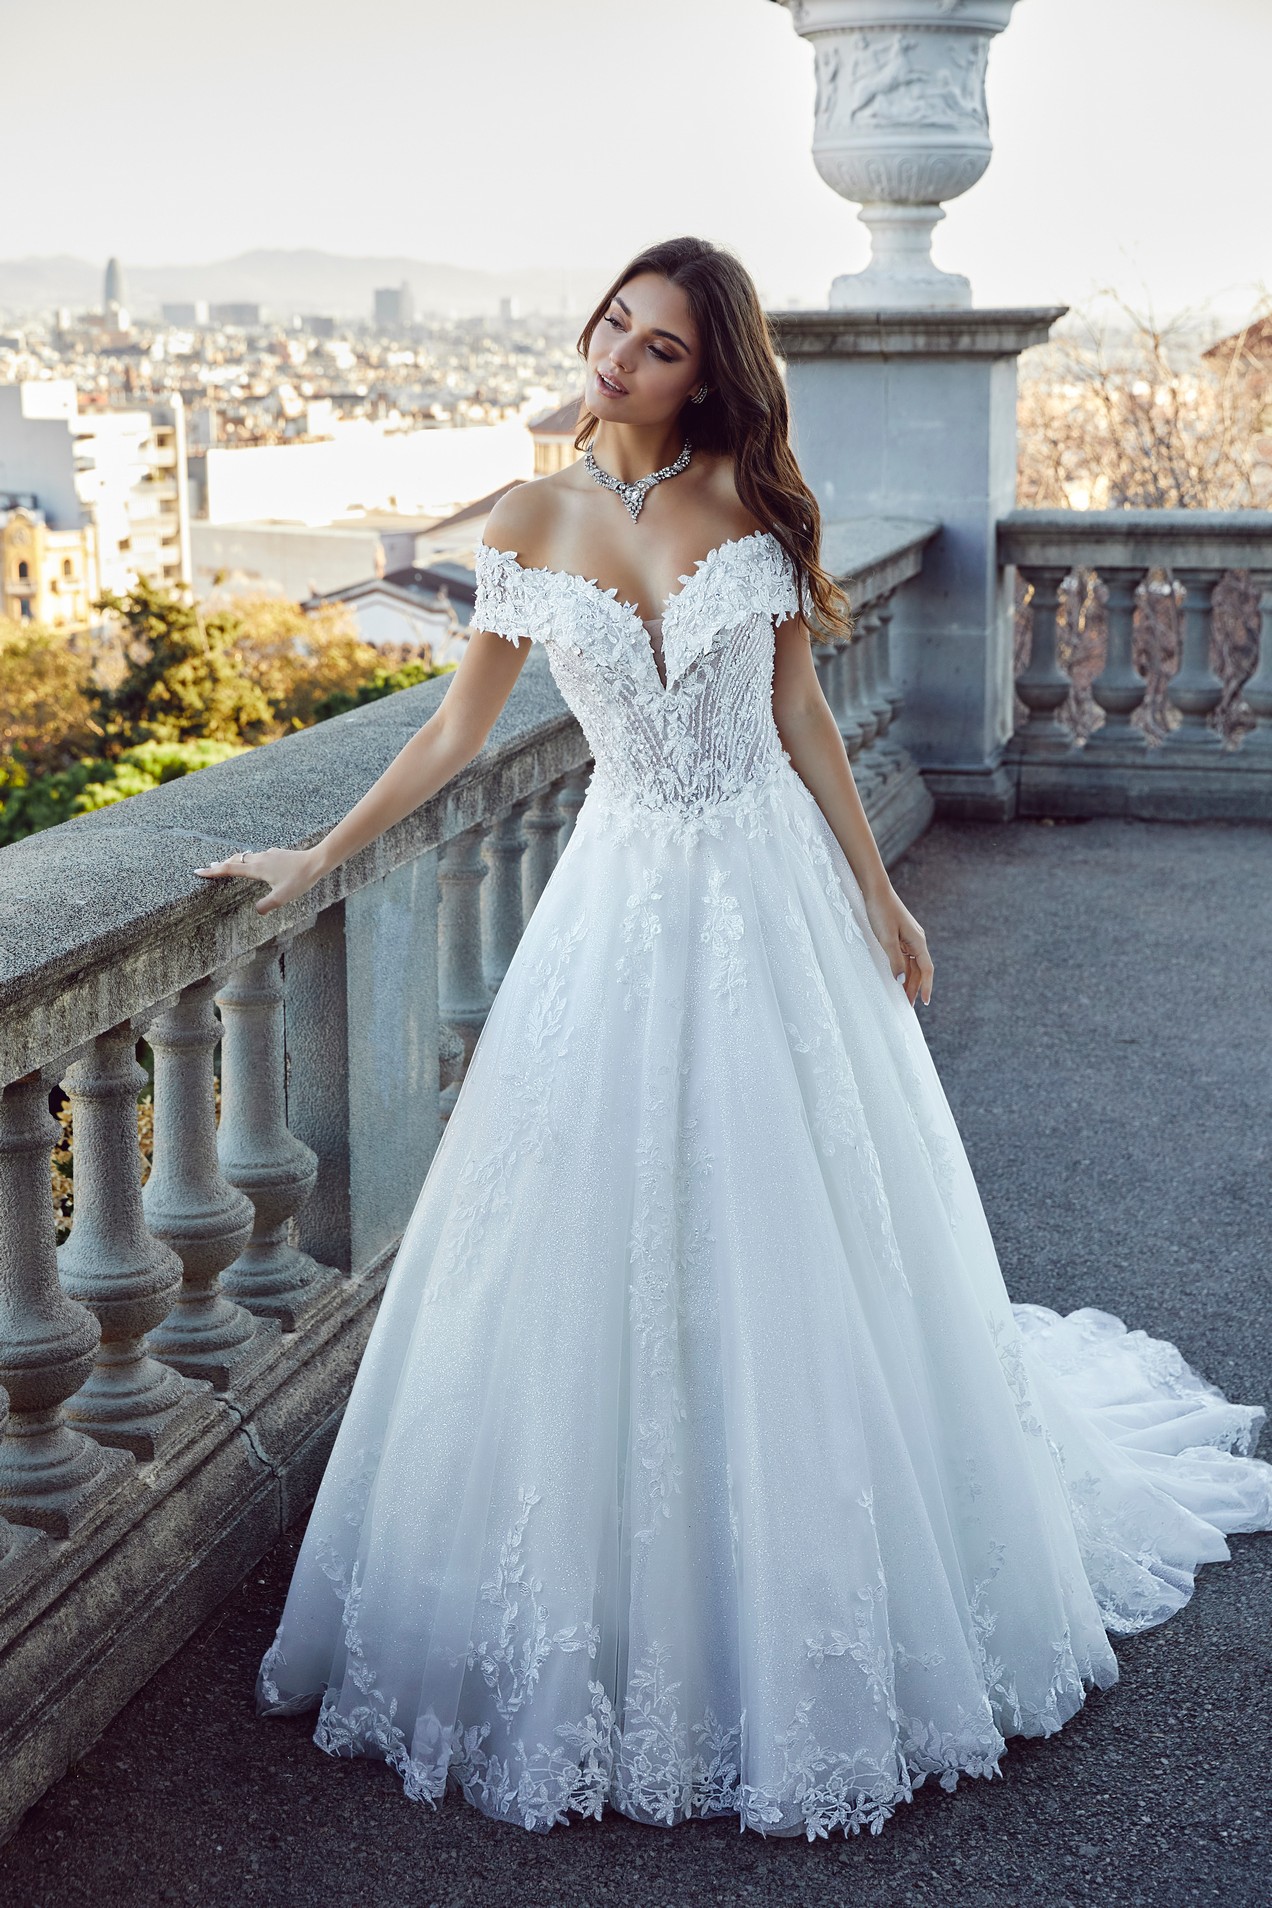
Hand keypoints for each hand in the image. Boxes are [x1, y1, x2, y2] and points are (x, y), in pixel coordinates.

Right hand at [193, 846, 322, 917]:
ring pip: (246, 856)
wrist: (316, 862)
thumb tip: (256, 910)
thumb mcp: (281, 897)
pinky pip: (258, 856)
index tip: (198, 871)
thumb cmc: (299, 879)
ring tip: (228, 864)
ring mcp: (269, 854)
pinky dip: (249, 859)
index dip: (212, 871)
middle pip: (234, 860)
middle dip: (221, 864)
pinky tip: (255, 863)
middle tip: (210, 868)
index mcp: (256, 868)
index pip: (229, 869)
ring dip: (235, 860)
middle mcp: (259, 858)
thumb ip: (266, 905)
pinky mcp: (277, 853)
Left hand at [862, 881, 933, 1006]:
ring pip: (911, 964)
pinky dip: (901, 969)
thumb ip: (895, 960)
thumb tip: (901, 981)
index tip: (925, 1002)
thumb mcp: (886, 939)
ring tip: (901, 996)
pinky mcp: (899, 935)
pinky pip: (904, 956)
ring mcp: (908, 937)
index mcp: (918, 941)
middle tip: (908, 1006)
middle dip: (915, 988)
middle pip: (919, 969)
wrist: (875, 890)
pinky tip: (896, 978)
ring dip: (907, 980)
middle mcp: (916, 940)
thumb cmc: (881, 912)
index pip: (926, 970)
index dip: (926, 987)